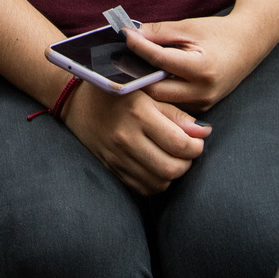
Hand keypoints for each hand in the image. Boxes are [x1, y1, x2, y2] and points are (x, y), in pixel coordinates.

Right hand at [63, 82, 210, 194]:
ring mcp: (116, 156)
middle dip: (187, 163)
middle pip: (171, 168)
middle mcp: (126, 137)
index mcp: (138, 113)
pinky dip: (155, 182)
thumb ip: (175, 113)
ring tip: (172, 158)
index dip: (196, 147)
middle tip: (187, 152)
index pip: (180, 144)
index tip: (197, 141)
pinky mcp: (110, 167)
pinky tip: (156, 166)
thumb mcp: (147, 91)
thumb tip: (203, 133)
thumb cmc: (116, 90)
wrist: (75, 99)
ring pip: (158, 182)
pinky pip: (141, 187)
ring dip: (172, 174)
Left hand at [124, 15, 271, 112]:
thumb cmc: (219, 33)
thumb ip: (160, 32)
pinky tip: (151, 77)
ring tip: (134, 67)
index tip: (125, 36)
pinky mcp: (202, 108)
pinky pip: (172, 104)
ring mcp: (203, 103)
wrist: (248, 46)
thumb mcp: (189, 27)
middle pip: (155, 89)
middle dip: (137, 74)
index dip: (138, 47)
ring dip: (147, 85)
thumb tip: (133, 35)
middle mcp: (203, 91)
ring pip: (162, 100)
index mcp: (201, 68)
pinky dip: (160, 91)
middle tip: (121, 58)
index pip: (159, 61)